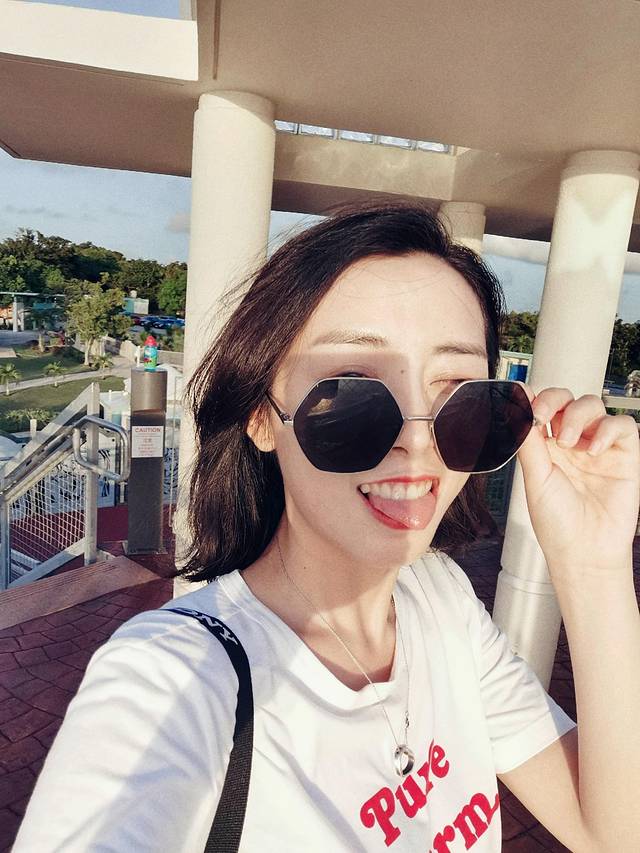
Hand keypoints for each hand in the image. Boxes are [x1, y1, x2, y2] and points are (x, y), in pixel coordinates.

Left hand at [516, 386, 639, 577]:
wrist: (584, 552)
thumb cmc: (557, 523)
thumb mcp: (535, 477)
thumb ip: (528, 440)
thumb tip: (515, 405)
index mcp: (545, 446)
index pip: (542, 407)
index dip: (534, 398)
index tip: (522, 401)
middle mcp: (572, 442)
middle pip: (567, 399)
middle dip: (554, 400)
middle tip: (542, 416)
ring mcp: (598, 447)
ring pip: (593, 405)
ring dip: (578, 415)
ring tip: (568, 442)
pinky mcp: (624, 455)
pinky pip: (622, 425)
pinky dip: (608, 430)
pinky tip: (592, 451)